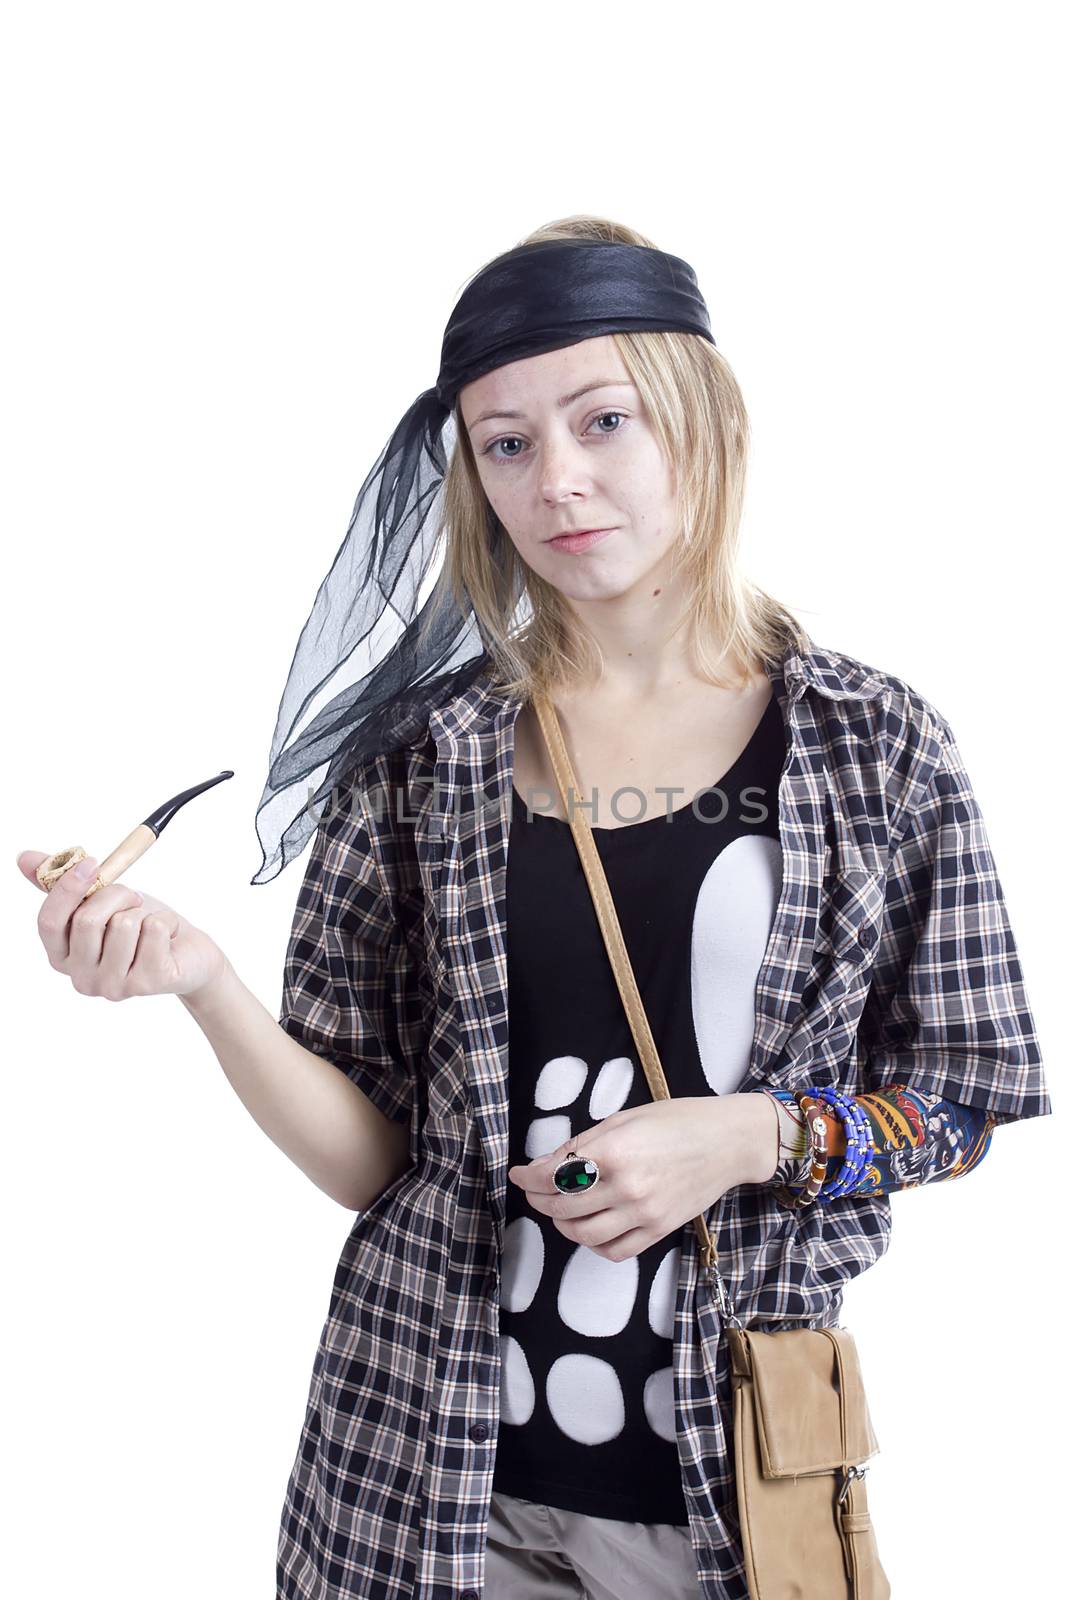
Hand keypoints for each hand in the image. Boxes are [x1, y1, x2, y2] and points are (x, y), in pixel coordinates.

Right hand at [17, 849, 226, 1000]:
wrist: (188, 952)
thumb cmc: (139, 926)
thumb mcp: (101, 901)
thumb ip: (62, 884)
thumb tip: (24, 858)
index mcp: (62, 956)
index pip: (49, 923)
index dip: (67, 889)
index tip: (90, 862)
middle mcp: (83, 978)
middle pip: (87, 921)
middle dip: (116, 894)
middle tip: (133, 897)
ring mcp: (114, 985)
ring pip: (123, 924)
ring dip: (142, 911)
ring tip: (148, 923)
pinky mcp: (148, 982)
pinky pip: (153, 929)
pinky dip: (165, 920)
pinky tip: (167, 936)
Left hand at [507, 1093, 774, 1262]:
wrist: (727, 1141)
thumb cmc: (676, 1120)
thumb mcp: (624, 1118)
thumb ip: (584, 1143)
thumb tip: (548, 1164)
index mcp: (614, 1152)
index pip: (554, 1176)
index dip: (528, 1178)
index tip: (518, 1174)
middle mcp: (627, 1188)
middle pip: (563, 1207)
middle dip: (540, 1200)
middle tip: (535, 1190)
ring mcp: (644, 1214)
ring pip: (584, 1235)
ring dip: (562, 1225)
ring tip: (559, 1210)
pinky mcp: (659, 1230)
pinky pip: (615, 1250)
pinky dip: (593, 1244)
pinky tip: (589, 1227)